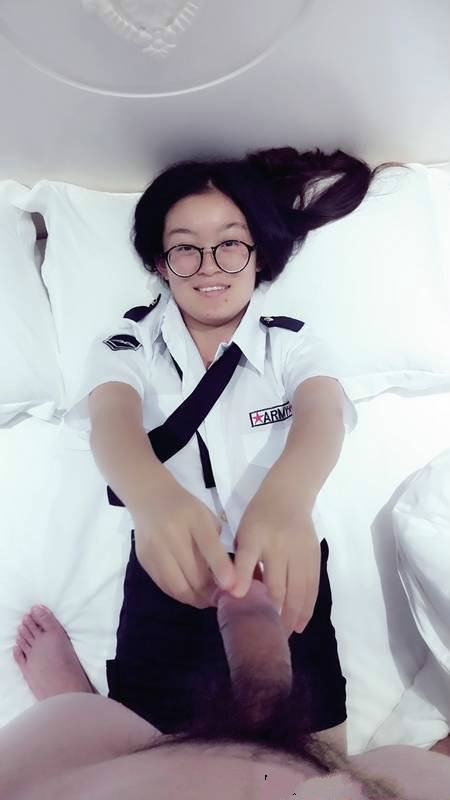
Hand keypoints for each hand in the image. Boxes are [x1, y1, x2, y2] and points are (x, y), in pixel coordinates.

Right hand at [132, 476, 235, 609]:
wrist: (150, 498)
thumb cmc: (185, 508)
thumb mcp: (205, 517)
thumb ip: (216, 543)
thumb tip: (227, 577)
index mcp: (193, 518)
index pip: (209, 546)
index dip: (222, 569)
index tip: (233, 587)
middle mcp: (171, 534)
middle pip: (193, 573)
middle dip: (210, 592)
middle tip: (222, 599)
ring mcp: (155, 549)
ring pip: (178, 586)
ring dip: (196, 598)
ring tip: (208, 601)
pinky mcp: (144, 560)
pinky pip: (165, 586)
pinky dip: (180, 594)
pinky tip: (191, 594)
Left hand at [229, 487, 320, 636]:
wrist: (289, 495)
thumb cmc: (260, 516)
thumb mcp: (243, 534)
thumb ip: (240, 562)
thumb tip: (234, 594)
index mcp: (255, 538)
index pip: (247, 563)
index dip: (243, 586)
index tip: (240, 611)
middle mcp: (280, 546)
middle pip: (279, 586)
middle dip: (273, 614)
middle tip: (267, 637)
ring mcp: (300, 552)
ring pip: (299, 590)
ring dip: (293, 615)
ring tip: (285, 635)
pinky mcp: (314, 556)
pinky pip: (312, 585)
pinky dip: (307, 606)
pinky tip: (301, 622)